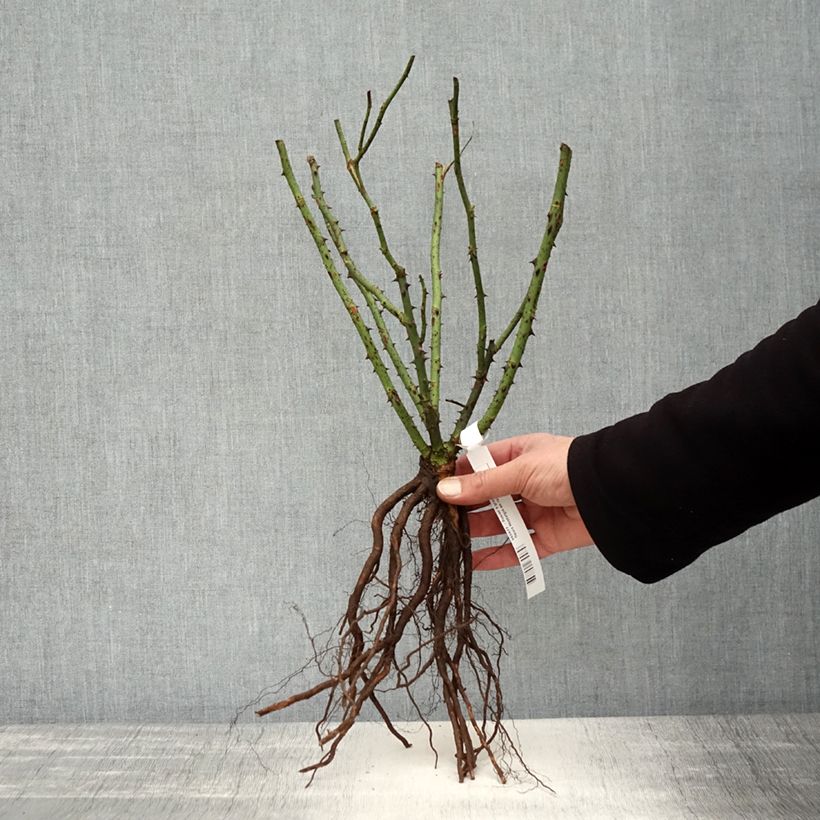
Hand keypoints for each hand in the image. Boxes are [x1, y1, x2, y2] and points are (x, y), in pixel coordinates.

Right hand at [436, 433, 592, 570]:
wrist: (611, 492)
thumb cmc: (566, 468)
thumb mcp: (519, 470)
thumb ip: (482, 485)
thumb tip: (444, 490)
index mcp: (519, 455)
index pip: (481, 465)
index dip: (458, 476)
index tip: (434, 488)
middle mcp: (526, 483)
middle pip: (488, 497)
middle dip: (465, 507)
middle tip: (439, 519)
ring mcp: (537, 511)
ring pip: (500, 524)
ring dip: (477, 533)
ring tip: (451, 541)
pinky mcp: (548, 538)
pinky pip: (519, 550)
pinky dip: (498, 557)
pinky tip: (474, 563)